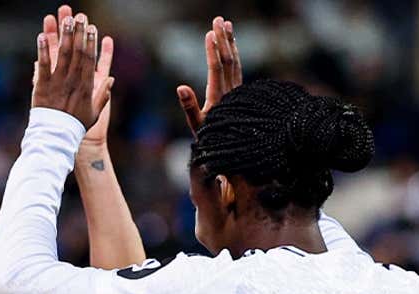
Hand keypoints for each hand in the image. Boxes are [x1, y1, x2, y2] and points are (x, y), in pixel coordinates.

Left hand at [32, 13, 110, 129]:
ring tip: (63, 18)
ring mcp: (57, 82)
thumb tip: (111, 79)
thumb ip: (103, 95)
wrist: (57, 137)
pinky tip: (41, 36)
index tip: (91, 27)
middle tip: (79, 16)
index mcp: (86, 85)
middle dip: (78, 32)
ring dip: (63, 35)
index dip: (90, 42)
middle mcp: (73, 80)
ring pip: (62, 55)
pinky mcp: (43, 86)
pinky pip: (43, 65)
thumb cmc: (76, 126)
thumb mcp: (94, 112)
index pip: (89, 59)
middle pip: (77, 52)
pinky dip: (42, 50)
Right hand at [176, 16, 240, 134]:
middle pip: (227, 60)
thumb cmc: (209, 138)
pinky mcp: (238, 92)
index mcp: (218, 98)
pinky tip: (232, 44)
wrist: (230, 149)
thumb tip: (180, 87)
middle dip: (223, 39)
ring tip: (227, 24)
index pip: (216, 69)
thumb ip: (189, 106)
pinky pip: (237, 68)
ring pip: (234, 62)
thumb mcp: (196, 125)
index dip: (212, 51)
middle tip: (218, 20)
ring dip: (230, 42)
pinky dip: (234, 53)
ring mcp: (236, 91)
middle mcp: (229, 92)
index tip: (209, 34)